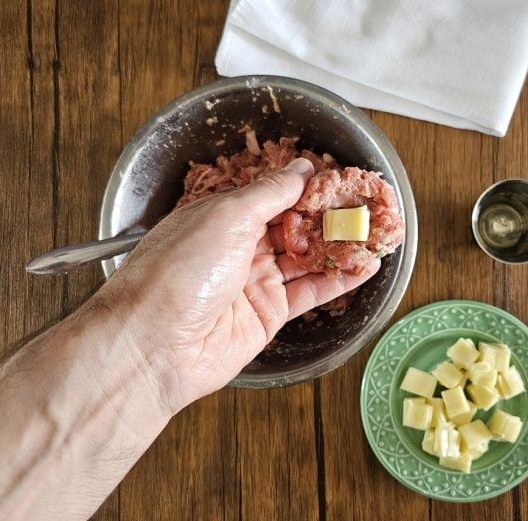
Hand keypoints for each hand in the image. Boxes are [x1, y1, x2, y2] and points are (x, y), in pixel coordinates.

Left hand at [96, 158, 379, 412]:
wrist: (155, 344)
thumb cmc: (179, 270)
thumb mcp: (226, 215)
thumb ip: (271, 193)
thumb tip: (300, 169)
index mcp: (223, 216)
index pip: (274, 195)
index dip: (308, 187)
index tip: (341, 180)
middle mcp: (240, 247)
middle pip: (294, 226)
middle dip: (329, 218)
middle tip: (364, 207)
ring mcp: (255, 281)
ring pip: (307, 259)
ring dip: (339, 248)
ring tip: (372, 234)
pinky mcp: (268, 315)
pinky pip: (310, 293)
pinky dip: (338, 282)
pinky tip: (364, 269)